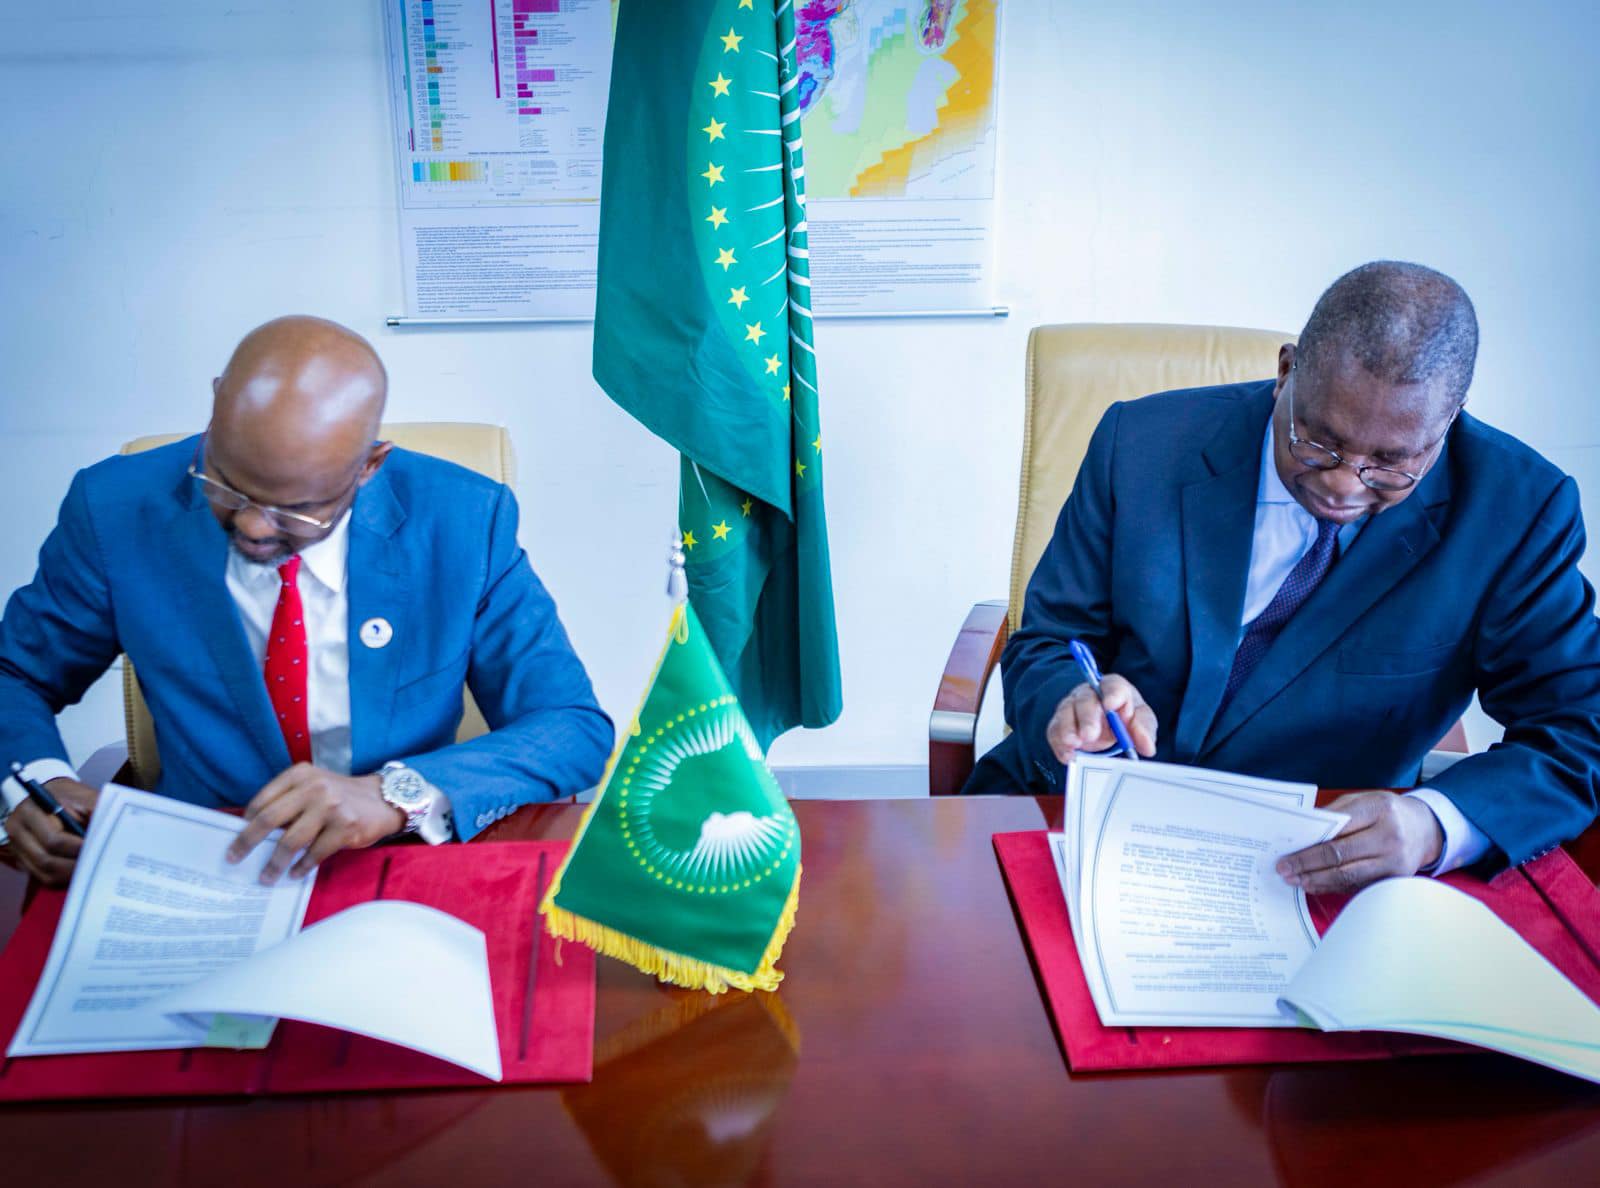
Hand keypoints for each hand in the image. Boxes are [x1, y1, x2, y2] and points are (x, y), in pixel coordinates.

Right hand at [3, 778, 96, 886]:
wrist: (51, 796)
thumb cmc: (70, 797)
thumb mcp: (85, 798)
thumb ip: (96, 815)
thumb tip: (107, 837)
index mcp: (31, 811)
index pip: (54, 840)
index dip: (79, 850)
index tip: (100, 852)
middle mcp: (18, 831)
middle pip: (47, 861)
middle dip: (76, 866)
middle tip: (100, 866)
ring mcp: (18, 847)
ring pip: (44, 873)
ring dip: (71, 876)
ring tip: (94, 871)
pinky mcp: (23, 859)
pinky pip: (43, 876)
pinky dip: (64, 878)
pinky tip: (81, 874)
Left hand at [227, 764, 404, 884]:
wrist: (383, 800)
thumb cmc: (340, 797)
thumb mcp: (313, 786)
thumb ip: (288, 801)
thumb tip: (254, 831)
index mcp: (300, 775)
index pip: (263, 799)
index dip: (246, 823)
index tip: (236, 839)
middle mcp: (314, 787)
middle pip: (269, 819)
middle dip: (247, 842)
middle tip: (234, 858)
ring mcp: (331, 807)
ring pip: (290, 841)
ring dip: (274, 863)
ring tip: (266, 877)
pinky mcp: (345, 827)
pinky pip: (315, 853)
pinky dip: (302, 866)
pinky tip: (295, 873)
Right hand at [1046, 675, 1157, 762]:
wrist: (1106, 727)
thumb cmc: (1124, 719)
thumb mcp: (1140, 722)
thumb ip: (1144, 730)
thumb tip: (1147, 747)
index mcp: (1112, 688)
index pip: (1112, 686)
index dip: (1111, 694)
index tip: (1110, 706)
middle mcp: (1088, 693)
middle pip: (1085, 699)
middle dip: (1087, 717)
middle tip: (1090, 735)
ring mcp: (1071, 707)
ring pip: (1065, 712)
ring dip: (1068, 729)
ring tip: (1073, 744)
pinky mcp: (1059, 723)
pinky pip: (1055, 730)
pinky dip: (1059, 744)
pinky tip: (1068, 755)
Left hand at [1276, 791, 1443, 894]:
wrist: (1426, 829)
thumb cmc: (1387, 812)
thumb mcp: (1363, 800)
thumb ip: (1335, 813)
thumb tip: (1302, 831)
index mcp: (1378, 810)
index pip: (1336, 832)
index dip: (1309, 847)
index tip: (1286, 855)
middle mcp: (1389, 838)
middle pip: (1340, 858)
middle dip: (1307, 866)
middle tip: (1284, 871)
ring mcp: (1395, 862)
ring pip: (1348, 876)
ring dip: (1317, 880)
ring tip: (1295, 880)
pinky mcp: (1394, 880)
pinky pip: (1358, 885)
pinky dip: (1333, 886)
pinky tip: (1315, 884)